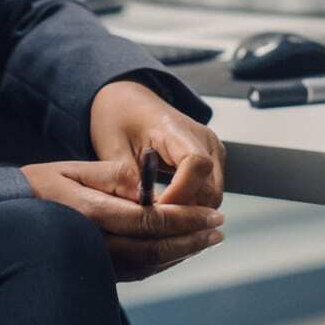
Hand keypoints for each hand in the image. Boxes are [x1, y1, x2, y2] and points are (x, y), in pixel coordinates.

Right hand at [19, 159, 223, 280]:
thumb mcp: (74, 168)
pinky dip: (163, 260)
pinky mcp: (98, 271)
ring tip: (206, 238)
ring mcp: (97, 262)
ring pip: (150, 264)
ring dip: (182, 252)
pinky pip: (138, 270)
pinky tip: (177, 249)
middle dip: (191, 238)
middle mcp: (95, 244)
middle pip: (155, 248)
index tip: (211, 213)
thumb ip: (112, 175)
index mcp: (91, 213)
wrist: (9, 213)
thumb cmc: (40, 186)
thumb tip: (147, 185)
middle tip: (219, 228)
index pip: (150, 220)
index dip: (185, 219)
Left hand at [88, 79, 225, 207]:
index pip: (196, 163)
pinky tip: (167, 209)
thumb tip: (141, 211)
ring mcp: (211, 150)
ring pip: (212, 196)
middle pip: (209, 187)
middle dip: (184, 211)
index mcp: (176, 127)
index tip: (158, 210)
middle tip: (154, 223)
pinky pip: (208, 192)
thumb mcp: (113, 146)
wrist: (127, 101)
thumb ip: (127, 179)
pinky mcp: (211, 161)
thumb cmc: (119, 118)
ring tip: (158, 218)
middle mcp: (203, 138)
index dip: (180, 193)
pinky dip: (191, 205)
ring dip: (189, 211)